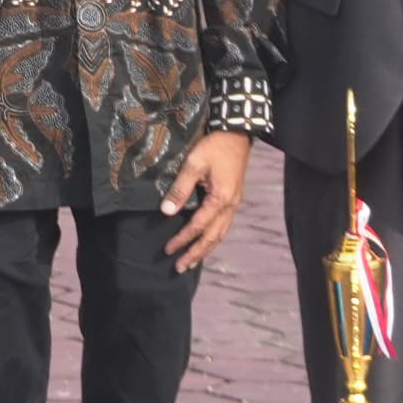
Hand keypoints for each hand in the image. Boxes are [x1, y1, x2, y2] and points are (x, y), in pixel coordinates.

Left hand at [161, 129, 252, 270]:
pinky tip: (206, 242)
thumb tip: (167, 212)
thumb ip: (180, 189)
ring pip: (221, 234)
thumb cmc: (213, 147)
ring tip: (191, 262)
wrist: (236, 134)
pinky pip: (224, 226)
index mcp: (220, 199)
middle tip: (180, 268)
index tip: (168, 249)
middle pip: (213, 237)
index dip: (182, 239)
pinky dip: (214, 238)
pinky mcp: (233, 199)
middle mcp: (230, 206)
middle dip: (196, 253)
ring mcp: (234, 204)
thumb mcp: (193, 164)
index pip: (198, 226)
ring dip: (206, 249)